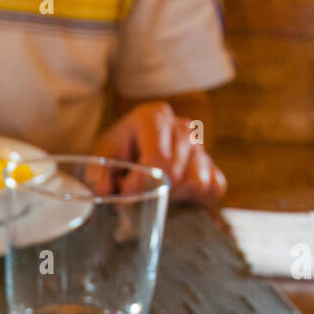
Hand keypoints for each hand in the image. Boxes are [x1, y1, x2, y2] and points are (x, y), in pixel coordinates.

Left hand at [93, 101, 226, 205]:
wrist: (133, 148)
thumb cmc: (118, 150)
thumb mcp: (102, 157)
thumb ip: (98, 174)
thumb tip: (104, 191)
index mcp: (155, 116)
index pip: (158, 156)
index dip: (140, 183)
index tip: (124, 196)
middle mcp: (182, 126)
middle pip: (176, 171)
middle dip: (154, 191)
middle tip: (137, 196)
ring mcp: (200, 145)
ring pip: (197, 182)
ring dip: (174, 196)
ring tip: (155, 191)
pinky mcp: (211, 164)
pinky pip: (214, 186)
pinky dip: (197, 196)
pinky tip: (177, 194)